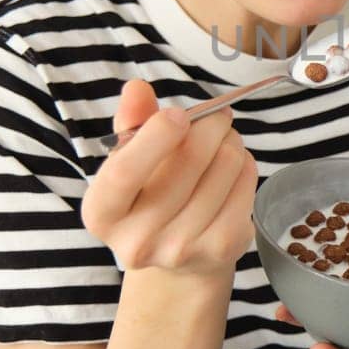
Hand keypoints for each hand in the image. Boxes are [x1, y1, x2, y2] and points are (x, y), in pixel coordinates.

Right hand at [80, 79, 258, 278]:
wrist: (177, 259)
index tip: (178, 114)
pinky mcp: (223, 249)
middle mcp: (138, 240)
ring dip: (231, 141)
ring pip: (225, 166)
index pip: (125, 172)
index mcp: (102, 213)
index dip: (156, 136)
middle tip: (216, 115)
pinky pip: (246, 183)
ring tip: (224, 140)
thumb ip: (131, 123)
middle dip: (210, 124)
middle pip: (189, 160)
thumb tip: (137, 89)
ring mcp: (181, 249)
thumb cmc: (148, 196)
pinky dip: (245, 163)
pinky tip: (233, 166)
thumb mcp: (129, 161)